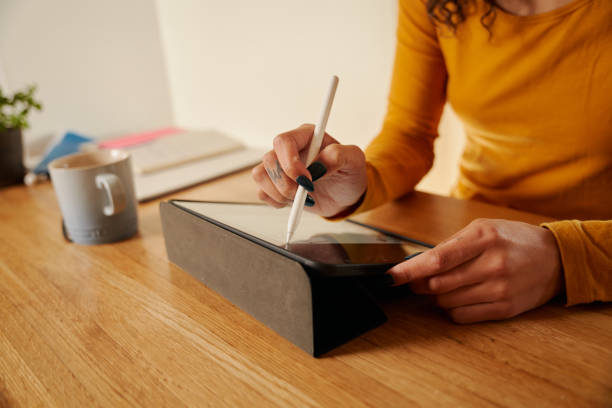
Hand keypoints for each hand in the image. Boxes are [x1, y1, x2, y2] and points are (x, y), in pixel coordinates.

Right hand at [251, 124, 367, 216]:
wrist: (345, 195)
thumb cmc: (349, 173)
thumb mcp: (354, 160)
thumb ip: (338, 156)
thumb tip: (319, 164)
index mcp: (306, 136)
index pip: (283, 141)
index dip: (289, 162)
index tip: (306, 179)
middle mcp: (289, 149)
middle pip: (269, 160)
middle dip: (286, 183)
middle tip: (306, 193)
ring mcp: (279, 166)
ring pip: (260, 175)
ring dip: (280, 193)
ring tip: (302, 199)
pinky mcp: (275, 184)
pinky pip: (261, 192)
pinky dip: (276, 201)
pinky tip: (294, 202)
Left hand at [388, 219, 563, 322]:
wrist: (556, 259)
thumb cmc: (513, 239)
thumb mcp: (484, 229)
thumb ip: (451, 245)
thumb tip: (418, 264)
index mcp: (483, 238)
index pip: (437, 259)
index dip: (410, 270)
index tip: (391, 276)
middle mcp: (492, 264)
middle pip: (438, 284)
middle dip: (419, 284)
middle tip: (417, 280)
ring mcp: (500, 288)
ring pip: (447, 301)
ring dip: (436, 296)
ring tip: (445, 285)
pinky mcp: (505, 308)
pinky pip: (462, 316)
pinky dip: (452, 308)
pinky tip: (459, 297)